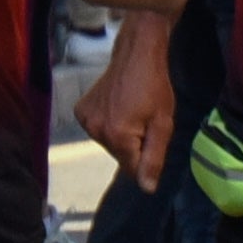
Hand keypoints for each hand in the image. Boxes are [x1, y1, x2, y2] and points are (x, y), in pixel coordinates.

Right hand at [77, 19, 176, 187]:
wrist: (136, 53)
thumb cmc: (155, 87)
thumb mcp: (163, 124)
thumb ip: (154, 159)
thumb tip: (147, 190)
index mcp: (117, 136)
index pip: (131, 169)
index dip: (146, 156)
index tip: (152, 134)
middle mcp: (96, 131)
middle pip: (119, 156)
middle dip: (133, 145)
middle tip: (143, 119)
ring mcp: (85, 120)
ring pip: (108, 144)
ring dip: (121, 135)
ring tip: (131, 110)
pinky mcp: (80, 111)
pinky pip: (98, 129)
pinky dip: (108, 123)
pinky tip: (117, 105)